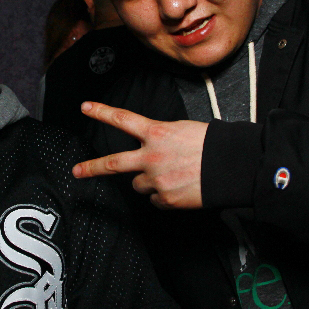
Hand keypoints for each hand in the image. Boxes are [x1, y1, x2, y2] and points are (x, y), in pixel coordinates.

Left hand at [72, 102, 207, 208]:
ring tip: (173, 176)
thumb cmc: (211, 145)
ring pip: (139, 185)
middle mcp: (151, 157)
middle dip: (92, 167)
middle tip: (77, 171)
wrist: (232, 166)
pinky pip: (156, 200)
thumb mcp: (182, 130)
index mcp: (156, 133)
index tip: (86, 107)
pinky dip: (165, 196)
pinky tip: (181, 188)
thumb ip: (160, 138)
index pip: (123, 120)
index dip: (102, 112)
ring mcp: (157, 180)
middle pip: (113, 164)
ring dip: (149, 182)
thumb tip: (150, 150)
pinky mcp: (166, 199)